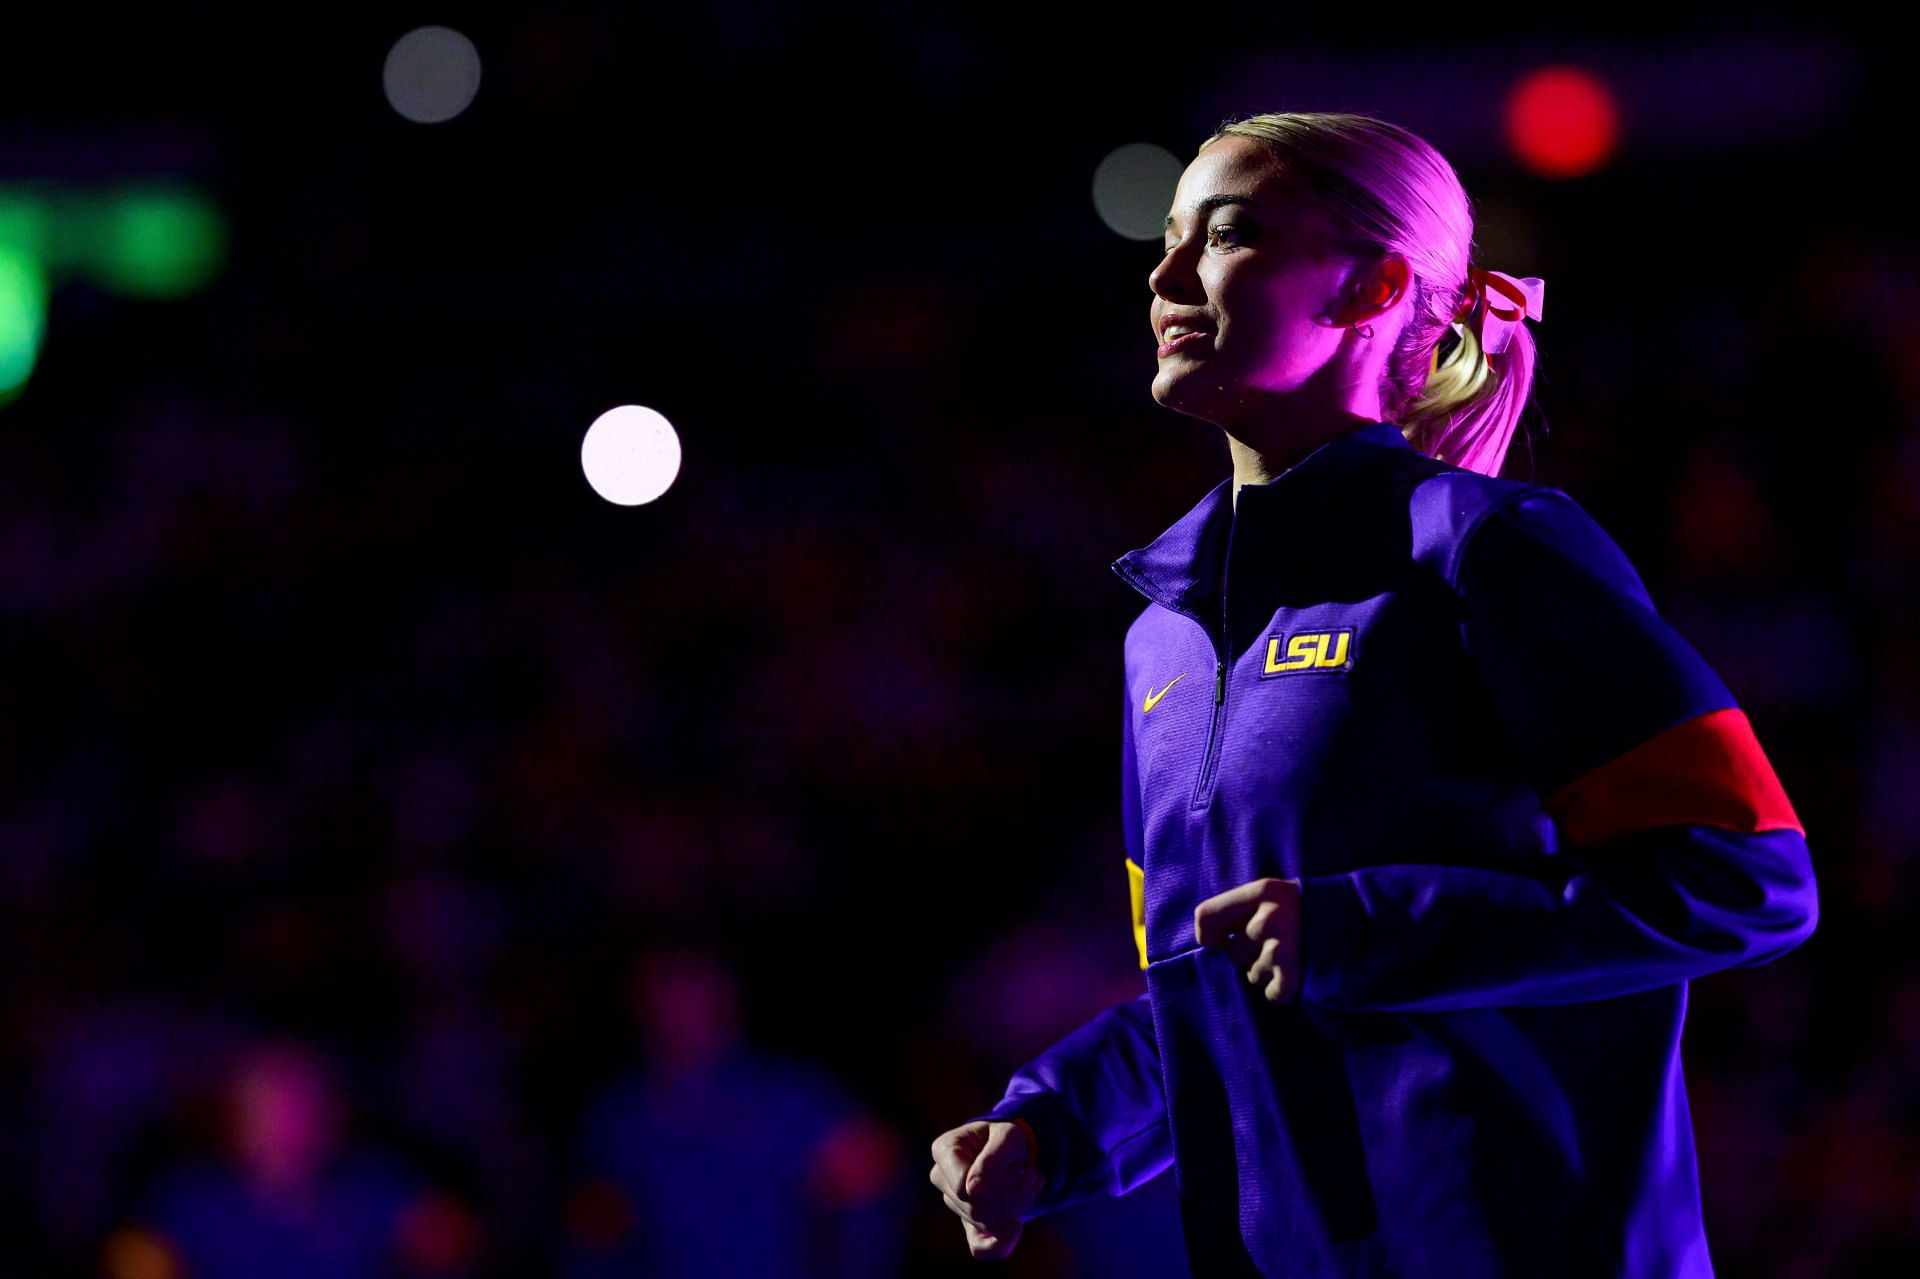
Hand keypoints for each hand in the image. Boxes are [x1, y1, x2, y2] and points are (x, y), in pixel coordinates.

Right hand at [927, 1119, 1041, 1259]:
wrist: (1015, 1150)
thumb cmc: (1007, 1138)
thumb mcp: (1008, 1137)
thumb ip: (992, 1158)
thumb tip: (973, 1192)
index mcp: (944, 1150)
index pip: (962, 1187)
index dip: (995, 1184)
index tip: (1017, 1169)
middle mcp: (941, 1178)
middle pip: (975, 1207)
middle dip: (1011, 1195)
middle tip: (1031, 1175)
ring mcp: (953, 1203)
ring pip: (984, 1223)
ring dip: (1016, 1207)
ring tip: (1029, 1184)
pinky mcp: (969, 1224)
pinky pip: (980, 1249)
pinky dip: (1002, 1243)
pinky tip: (1018, 1227)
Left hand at [1194, 876, 1302, 1002]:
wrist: (1364, 922)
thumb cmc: (1309, 910)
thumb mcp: (1276, 895)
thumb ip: (1241, 909)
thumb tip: (1207, 938)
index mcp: (1261, 891)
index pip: (1206, 915)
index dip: (1210, 934)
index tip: (1221, 941)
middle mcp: (1268, 917)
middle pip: (1233, 952)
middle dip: (1250, 956)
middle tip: (1278, 946)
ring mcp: (1283, 946)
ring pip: (1251, 974)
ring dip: (1268, 973)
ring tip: (1293, 958)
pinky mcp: (1295, 973)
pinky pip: (1270, 993)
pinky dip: (1281, 991)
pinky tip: (1296, 976)